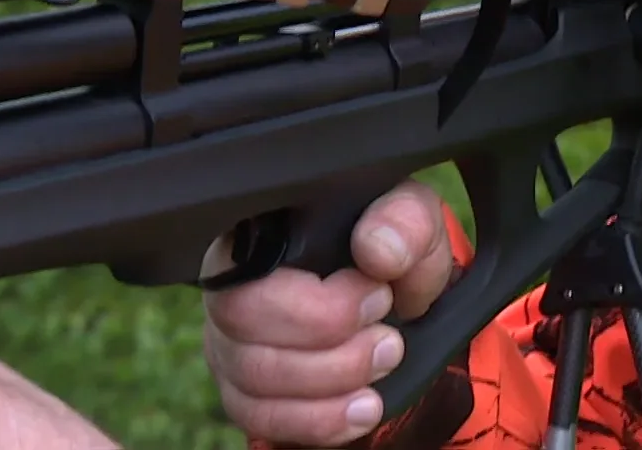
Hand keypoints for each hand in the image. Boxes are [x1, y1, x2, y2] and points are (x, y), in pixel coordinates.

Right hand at [203, 179, 453, 447]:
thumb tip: (377, 249)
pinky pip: (259, 418)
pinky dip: (317, 421)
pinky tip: (361, 410)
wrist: (397, 293)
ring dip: (329, 385)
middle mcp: (230, 285)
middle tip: (388, 341)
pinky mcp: (244, 390)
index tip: (378, 296)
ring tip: (383, 366)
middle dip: (327, 345)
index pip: (245, 264)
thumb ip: (403, 221)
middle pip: (240, 324)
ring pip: (250, 378)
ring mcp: (230, 341)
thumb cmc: (391, 245)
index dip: (312, 299)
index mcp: (261, 230)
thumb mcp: (412, 220)